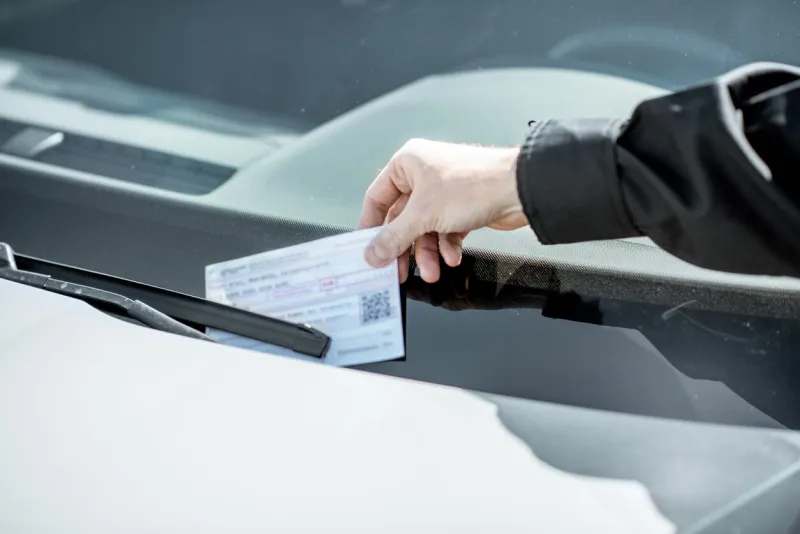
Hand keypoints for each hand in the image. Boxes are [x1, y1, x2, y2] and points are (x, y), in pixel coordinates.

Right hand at [358, 138, 526, 282]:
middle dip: (403, 248)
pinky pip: (444, 231)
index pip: (377, 198)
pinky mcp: (462, 207)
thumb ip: (394, 237)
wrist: (519, 190)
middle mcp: (424, 174)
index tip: (367, 250)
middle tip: (397, 272)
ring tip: (432, 272)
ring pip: (424, 229)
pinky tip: (451, 258)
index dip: (371, 226)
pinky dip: (446, 247)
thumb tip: (372, 253)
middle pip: (402, 219)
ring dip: (427, 253)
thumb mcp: (423, 215)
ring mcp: (444, 191)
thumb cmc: (473, 185)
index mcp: (407, 163)